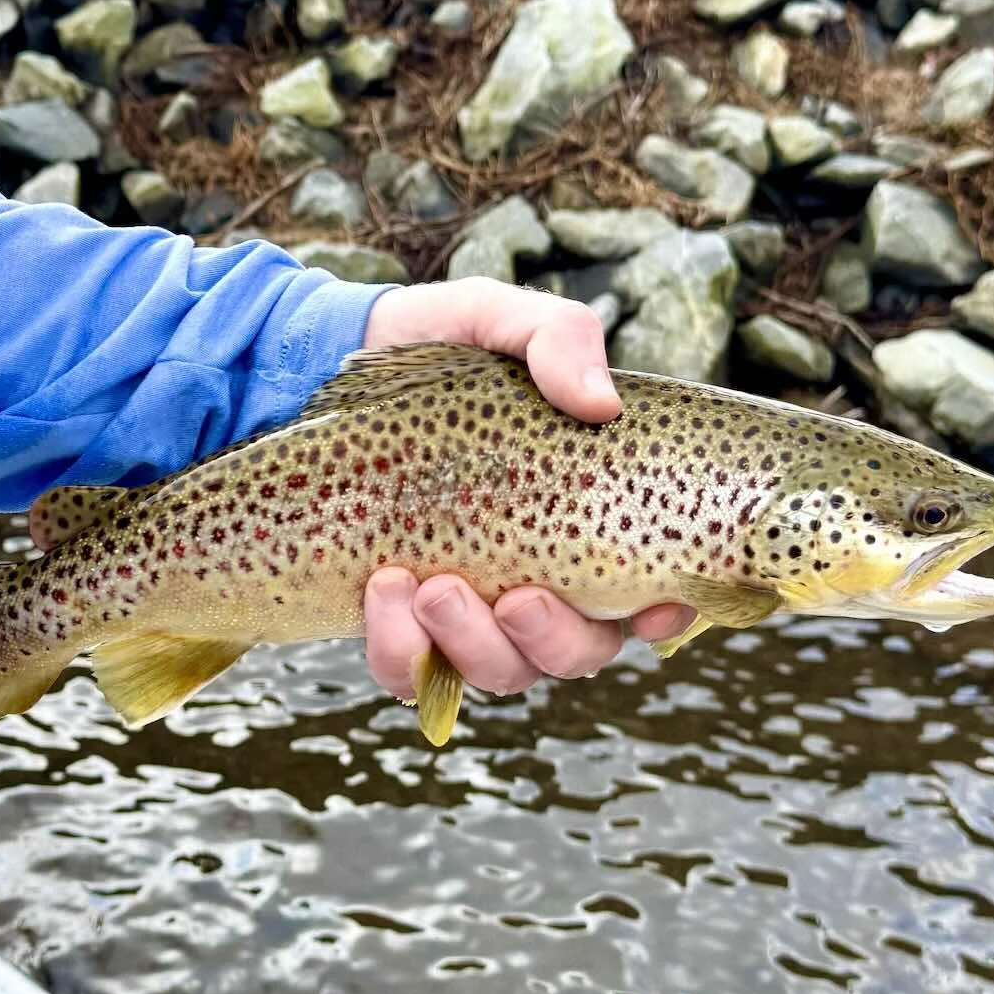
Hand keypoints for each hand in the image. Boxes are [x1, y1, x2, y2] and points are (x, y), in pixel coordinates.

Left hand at [359, 280, 695, 703]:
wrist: (326, 365)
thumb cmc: (438, 348)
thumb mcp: (498, 320)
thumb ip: (557, 338)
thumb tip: (599, 403)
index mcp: (588, 515)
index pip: (653, 590)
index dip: (666, 613)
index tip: (651, 609)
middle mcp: (540, 575)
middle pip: (579, 651)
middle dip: (553, 640)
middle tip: (517, 598)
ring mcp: (471, 607)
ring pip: (500, 672)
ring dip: (472, 645)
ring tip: (427, 584)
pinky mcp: (400, 621)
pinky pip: (411, 673)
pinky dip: (402, 649)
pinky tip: (384, 588)